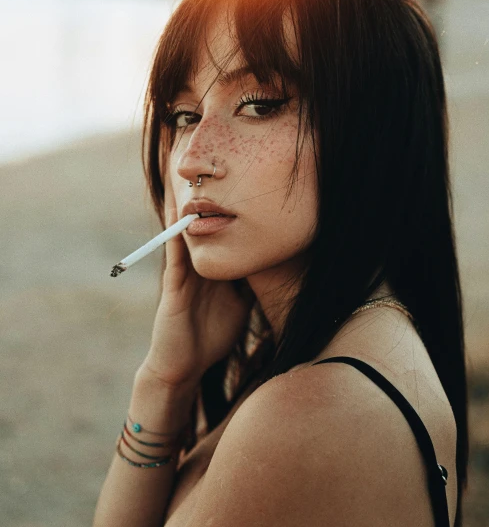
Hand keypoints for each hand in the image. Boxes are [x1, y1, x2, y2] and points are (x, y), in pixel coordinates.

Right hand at [140, 162, 255, 387]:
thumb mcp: (242, 301)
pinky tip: (178, 207)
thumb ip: (252, 281)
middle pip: (203, 220)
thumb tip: (277, 263)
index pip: (222, 228)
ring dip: (188, 200)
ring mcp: (183, 270)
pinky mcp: (173, 283)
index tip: (246, 181)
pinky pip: (174, 251)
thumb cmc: (213, 333)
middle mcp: (197, 262)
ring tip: (192, 171)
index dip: (230, 206)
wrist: (186, 364)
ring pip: (185, 227)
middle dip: (208, 193)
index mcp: (213, 264)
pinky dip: (175, 228)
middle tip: (215, 162)